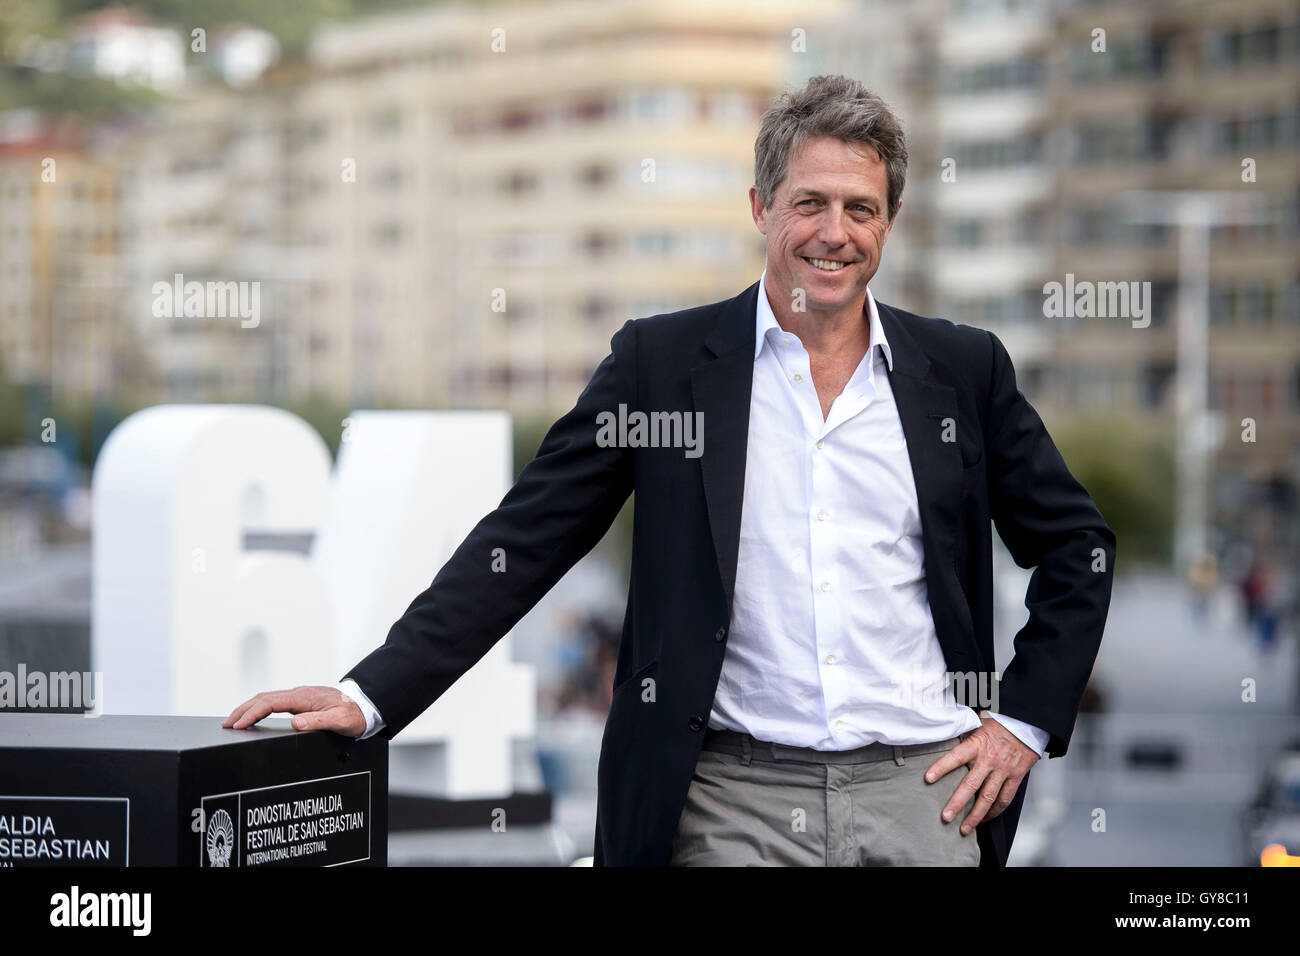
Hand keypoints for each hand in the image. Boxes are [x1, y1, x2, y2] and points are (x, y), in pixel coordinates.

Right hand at [222, 685, 365, 736]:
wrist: (365, 706)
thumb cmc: (354, 714)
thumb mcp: (339, 720)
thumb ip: (318, 721)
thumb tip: (295, 723)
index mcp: (305, 697)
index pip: (270, 703)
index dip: (251, 713)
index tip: (238, 725)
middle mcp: (299, 694)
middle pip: (263, 698)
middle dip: (242, 710)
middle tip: (226, 724)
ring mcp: (299, 697)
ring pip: (266, 698)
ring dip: (248, 708)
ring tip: (233, 721)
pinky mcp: (301, 701)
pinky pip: (274, 702)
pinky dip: (259, 708)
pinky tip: (254, 716)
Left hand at [923, 713, 1038, 835]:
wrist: (1027, 723)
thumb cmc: (999, 722)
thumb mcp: (976, 722)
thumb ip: (962, 733)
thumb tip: (943, 733)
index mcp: (977, 744)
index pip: (955, 757)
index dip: (941, 767)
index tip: (928, 778)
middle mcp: (989, 759)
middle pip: (971, 785)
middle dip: (957, 803)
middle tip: (945, 817)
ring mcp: (1003, 770)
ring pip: (988, 798)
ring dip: (976, 815)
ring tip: (964, 828)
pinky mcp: (1016, 777)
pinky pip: (1005, 798)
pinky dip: (995, 811)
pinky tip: (985, 819)